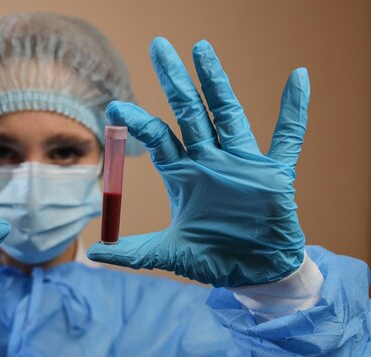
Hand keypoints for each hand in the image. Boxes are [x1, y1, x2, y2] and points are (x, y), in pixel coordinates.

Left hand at [87, 38, 308, 287]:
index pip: (158, 138)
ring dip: (216, 83)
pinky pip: (287, 138)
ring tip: (201, 48)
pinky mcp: (273, 175)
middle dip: (174, 81)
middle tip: (158, 46)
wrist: (254, 273)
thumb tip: (96, 253)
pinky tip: (298, 78)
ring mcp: (241, 164)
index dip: (137, 122)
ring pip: (228, 115)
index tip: (115, 106)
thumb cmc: (212, 258)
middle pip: (188, 112)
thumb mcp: (166, 254)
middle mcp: (209, 161)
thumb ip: (132, 252)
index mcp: (183, 175)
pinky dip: (294, 110)